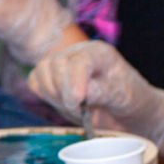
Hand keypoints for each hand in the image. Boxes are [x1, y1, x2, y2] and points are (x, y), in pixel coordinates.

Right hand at [28, 41, 163, 144]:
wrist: (123, 110)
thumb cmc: (127, 99)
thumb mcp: (122, 96)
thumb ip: (103, 92)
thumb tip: (82, 92)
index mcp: (99, 53)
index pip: (79, 61)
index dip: (74, 81)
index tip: (76, 101)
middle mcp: (78, 53)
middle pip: (55, 66)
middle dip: (64, 93)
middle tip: (81, 111)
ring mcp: (62, 63)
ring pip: (42, 72)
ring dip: (53, 95)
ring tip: (74, 107)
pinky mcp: (50, 76)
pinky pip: (35, 81)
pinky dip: (44, 94)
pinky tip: (62, 102)